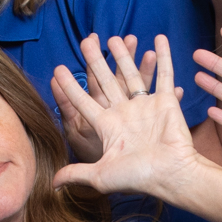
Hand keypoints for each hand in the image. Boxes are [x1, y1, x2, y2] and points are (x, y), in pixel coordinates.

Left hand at [50, 33, 201, 200]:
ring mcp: (145, 106)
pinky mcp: (166, 102)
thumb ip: (76, 173)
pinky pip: (165, 75)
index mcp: (108, 127)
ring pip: (132, 75)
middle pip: (106, 81)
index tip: (58, 69)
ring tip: (115, 38)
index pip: (83, 101)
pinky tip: (159, 38)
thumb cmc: (138, 177)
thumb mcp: (100, 175)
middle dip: (95, 61)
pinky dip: (164, 57)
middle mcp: (125, 114)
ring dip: (124, 56)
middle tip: (86, 41)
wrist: (171, 175)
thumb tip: (50, 184)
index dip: (70, 87)